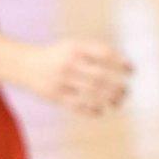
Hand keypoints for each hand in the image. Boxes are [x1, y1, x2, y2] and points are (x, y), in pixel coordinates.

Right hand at [17, 38, 132, 115]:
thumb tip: (122, 67)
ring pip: (91, 92)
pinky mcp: (54, 96)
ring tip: (118, 102)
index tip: (132, 71)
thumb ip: (94, 53)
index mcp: (76, 47)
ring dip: (108, 99)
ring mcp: (61, 80)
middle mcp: (69, 63)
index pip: (104, 54)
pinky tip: (100, 111)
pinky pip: (77, 105)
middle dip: (116, 86)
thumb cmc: (58, 56)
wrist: (26, 65)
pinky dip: (91, 110)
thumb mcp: (73, 47)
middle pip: (99, 77)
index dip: (120, 62)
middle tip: (126, 92)